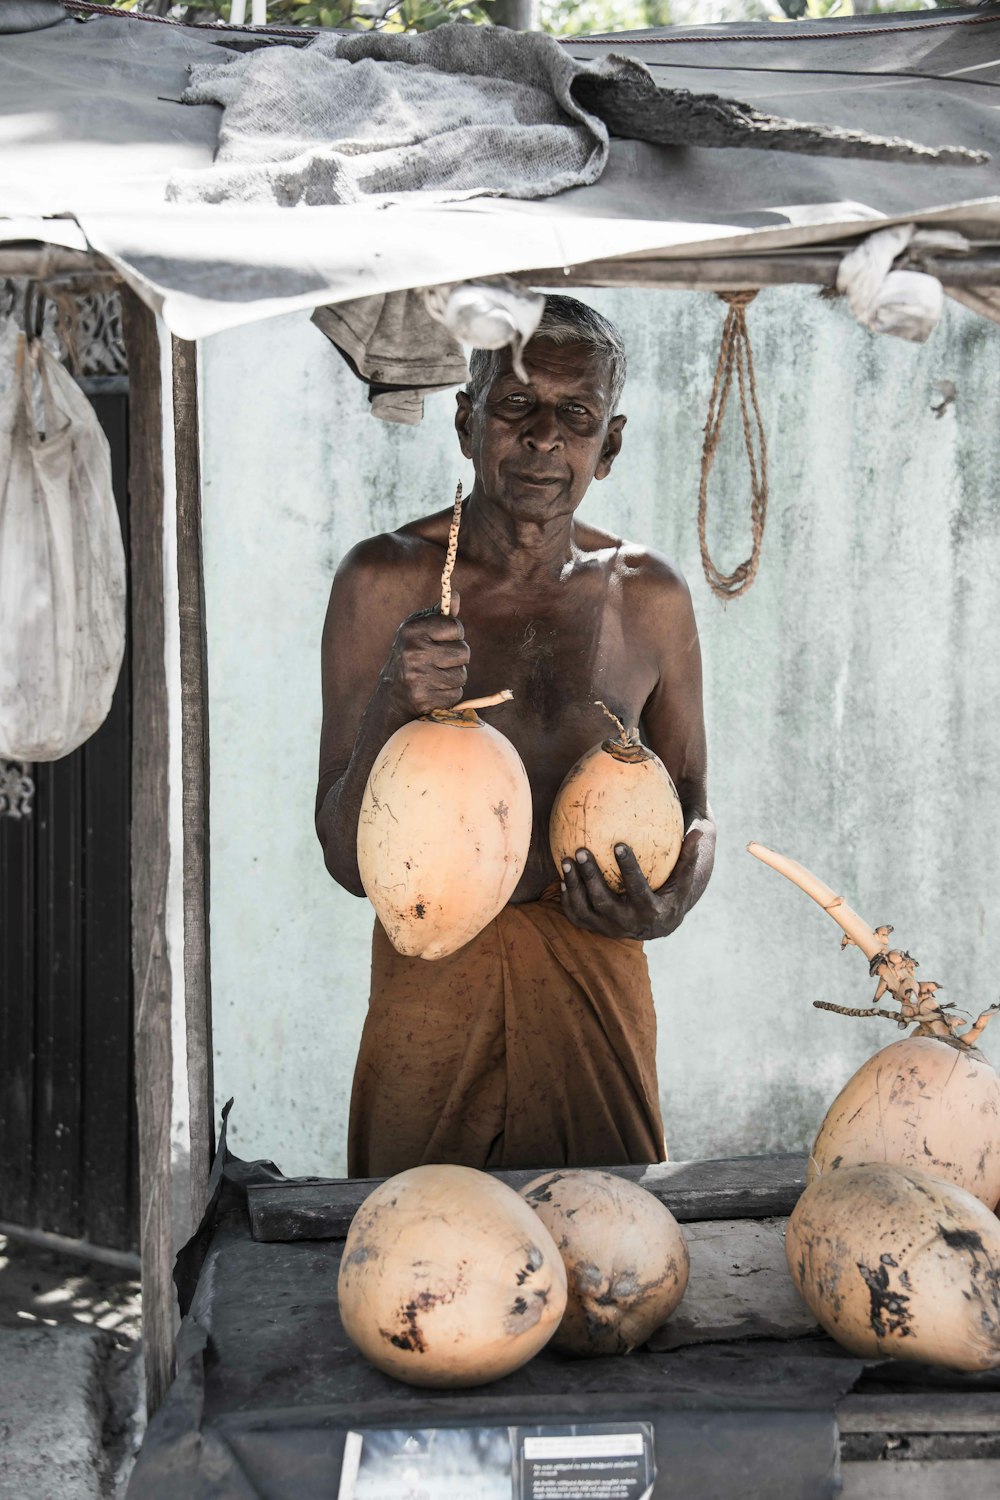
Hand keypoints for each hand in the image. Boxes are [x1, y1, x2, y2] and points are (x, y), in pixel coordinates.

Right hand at [381, 591, 469, 718]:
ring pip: (462, 675)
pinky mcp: (424, 699)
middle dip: (457, 657)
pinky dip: (449, 693)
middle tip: (440, 660)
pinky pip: (456, 694)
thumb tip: (456, 596)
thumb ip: (440, 615)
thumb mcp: (420, 631)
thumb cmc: (411, 655)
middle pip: (464, 652)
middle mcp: (413, 652)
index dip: (454, 634)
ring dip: (454, 676)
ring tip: (436, 675)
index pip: (455, 627)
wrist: (392, 695)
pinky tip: (433, 690)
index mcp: (412, 631)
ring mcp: (418, 677)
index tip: (442, 639)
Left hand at [560, 826, 704, 940]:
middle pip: (604, 902)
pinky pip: (576, 915)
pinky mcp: (595, 928)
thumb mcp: (683, 879)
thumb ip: (688, 857)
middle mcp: (627, 923)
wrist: (658, 924)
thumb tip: (697, 831)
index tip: (619, 845)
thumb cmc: (672, 892)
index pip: (638, 889)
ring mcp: (608, 928)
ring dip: (574, 885)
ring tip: (566, 859)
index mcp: (650, 911)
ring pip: (585, 910)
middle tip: (581, 850)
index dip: (628, 869)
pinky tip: (563, 876)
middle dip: (591, 877)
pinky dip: (568, 898)